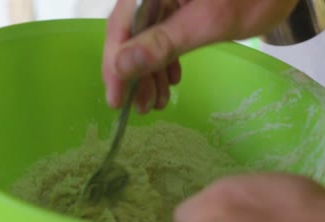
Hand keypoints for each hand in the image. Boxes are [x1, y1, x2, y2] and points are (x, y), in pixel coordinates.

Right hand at [102, 0, 297, 112]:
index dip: (115, 65)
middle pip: (132, 34)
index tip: (116, 99)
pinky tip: (172, 79)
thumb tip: (121, 67)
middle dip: (136, 74)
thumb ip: (163, 43)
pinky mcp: (181, 5)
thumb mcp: (209, 21)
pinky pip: (165, 35)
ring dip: (151, 72)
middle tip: (141, 108)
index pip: (121, 25)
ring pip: (148, 38)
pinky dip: (167, 60)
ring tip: (158, 102)